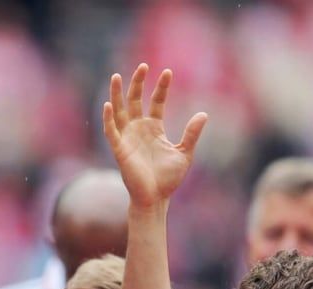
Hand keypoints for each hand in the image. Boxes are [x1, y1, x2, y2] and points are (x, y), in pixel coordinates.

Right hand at [103, 63, 207, 209]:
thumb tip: (203, 113)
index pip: (156, 102)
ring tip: (117, 76)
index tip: (168, 72)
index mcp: (154, 129)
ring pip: (119, 111)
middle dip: (137, 83)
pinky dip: (108, 118)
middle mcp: (138, 130)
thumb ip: (191, 133)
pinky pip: (111, 131)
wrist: (156, 198)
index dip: (161, 88)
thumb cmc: (168, 179)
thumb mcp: (185, 152)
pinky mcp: (119, 149)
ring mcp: (127, 138)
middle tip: (143, 65)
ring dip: (117, 94)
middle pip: (135, 101)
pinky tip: (109, 104)